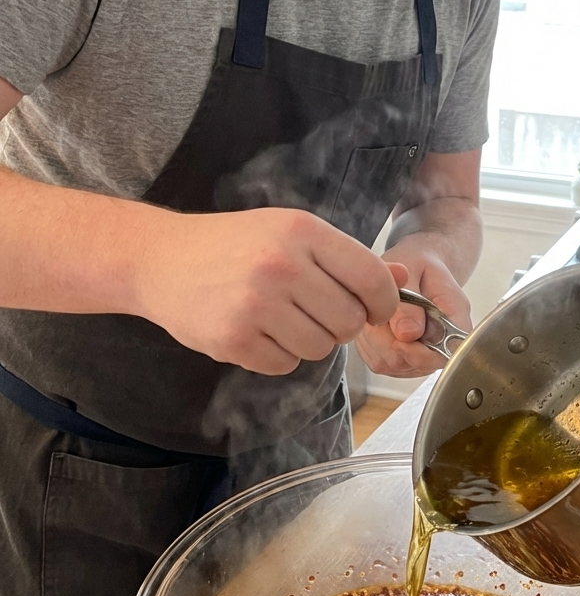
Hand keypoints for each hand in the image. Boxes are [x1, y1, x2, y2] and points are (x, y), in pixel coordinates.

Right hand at [136, 207, 402, 374]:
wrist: (160, 259)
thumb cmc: (234, 244)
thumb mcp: (291, 233)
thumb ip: (347, 258)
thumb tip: (403, 280)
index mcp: (302, 231)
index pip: (372, 278)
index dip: (383, 301)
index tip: (375, 308)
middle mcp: (281, 265)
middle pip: (349, 321)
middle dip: (341, 324)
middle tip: (315, 311)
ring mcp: (255, 304)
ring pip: (320, 348)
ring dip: (309, 341)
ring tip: (281, 317)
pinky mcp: (233, 339)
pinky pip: (284, 365)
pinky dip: (276, 355)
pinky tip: (256, 330)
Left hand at [355, 253, 472, 377]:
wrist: (415, 267)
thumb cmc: (416, 264)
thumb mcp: (412, 269)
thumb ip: (410, 301)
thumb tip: (407, 334)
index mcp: (455, 316)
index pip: (446, 353)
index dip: (420, 353)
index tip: (398, 338)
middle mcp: (444, 341)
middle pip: (414, 363)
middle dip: (389, 340)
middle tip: (379, 313)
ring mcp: (424, 355)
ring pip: (392, 365)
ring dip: (376, 341)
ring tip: (378, 314)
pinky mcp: (403, 361)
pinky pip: (379, 363)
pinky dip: (369, 345)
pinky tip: (374, 324)